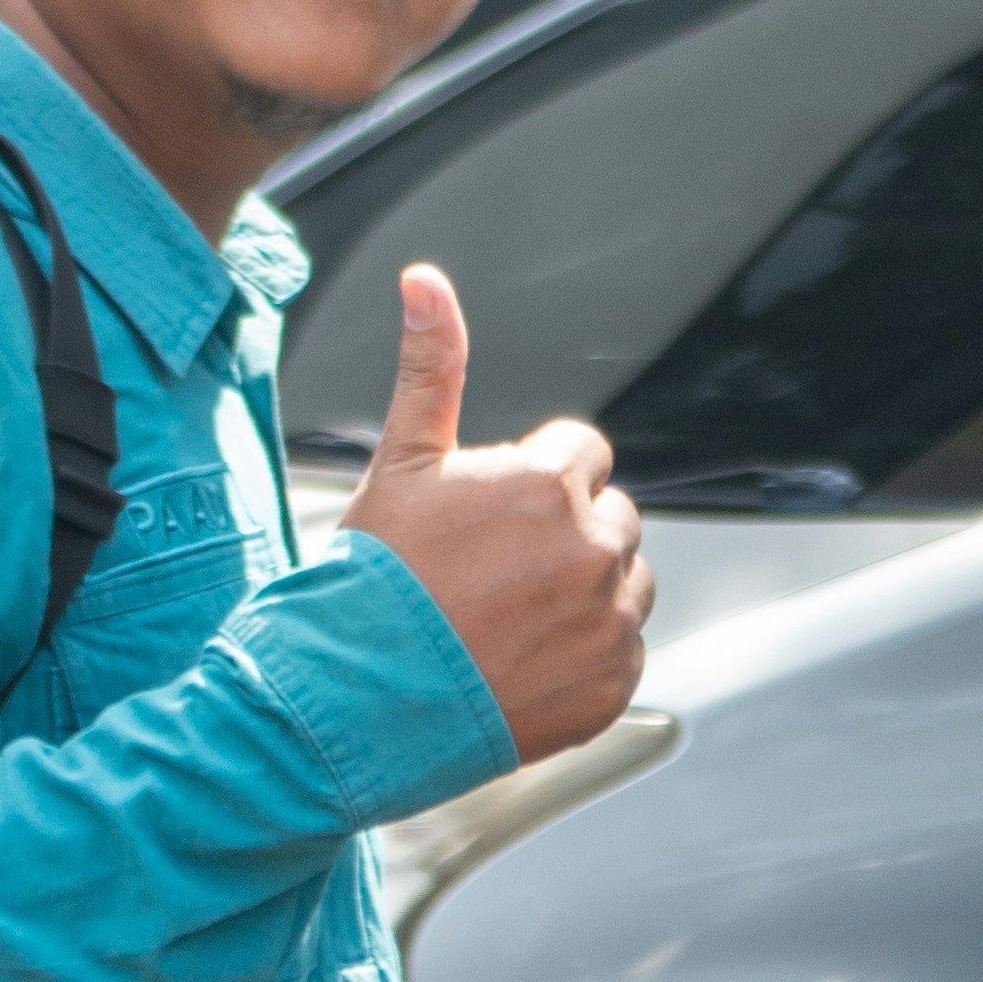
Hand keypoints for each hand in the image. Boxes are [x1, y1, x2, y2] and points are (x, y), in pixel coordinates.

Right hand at [340, 265, 651, 763]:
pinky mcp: (612, 684)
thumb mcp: (401, 463)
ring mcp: (609, 620)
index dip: (532, 482)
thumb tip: (425, 280)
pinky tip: (523, 662)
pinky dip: (586, 657)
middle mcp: (595, 546)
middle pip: (610, 518)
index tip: (490, 520)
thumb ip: (433, 367)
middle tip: (492, 574)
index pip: (582, 455)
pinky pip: (623, 652)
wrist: (355, 700)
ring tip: (509, 619)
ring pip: (627, 584)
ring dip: (586, 593)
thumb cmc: (374, 579)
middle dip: (565, 534)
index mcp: (552, 481)